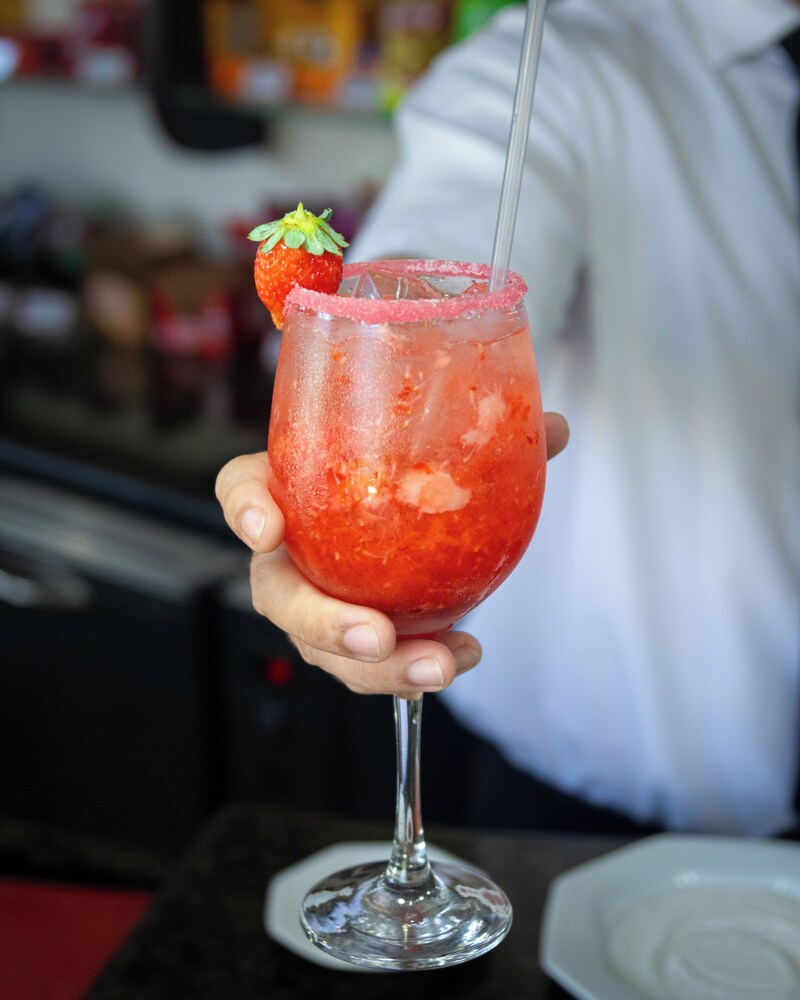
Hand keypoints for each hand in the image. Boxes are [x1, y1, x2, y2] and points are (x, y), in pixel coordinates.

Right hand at [216, 412, 568, 697]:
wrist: (419, 528)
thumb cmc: (408, 482)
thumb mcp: (443, 454)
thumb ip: (490, 439)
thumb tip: (551, 427)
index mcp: (295, 488)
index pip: (242, 487)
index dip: (244, 509)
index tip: (268, 529)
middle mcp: (294, 552)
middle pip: (276, 593)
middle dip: (320, 621)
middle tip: (374, 635)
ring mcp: (320, 602)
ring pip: (322, 647)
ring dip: (377, 669)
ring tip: (437, 665)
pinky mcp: (353, 639)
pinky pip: (370, 667)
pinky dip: (410, 671)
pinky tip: (460, 657)